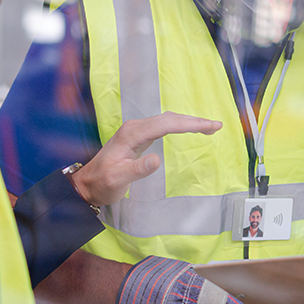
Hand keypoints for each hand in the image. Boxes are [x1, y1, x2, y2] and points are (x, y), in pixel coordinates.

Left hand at [72, 111, 221, 205]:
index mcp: (131, 134)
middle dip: (194, 120)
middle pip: (169, 118)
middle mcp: (135, 127)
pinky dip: (180, 125)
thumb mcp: (118, 179)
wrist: (87, 184)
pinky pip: (163, 125)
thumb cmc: (102, 183)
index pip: (165, 124)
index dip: (189, 124)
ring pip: (167, 120)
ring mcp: (136, 130)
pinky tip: (189, 128)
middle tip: (216, 126)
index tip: (210, 126)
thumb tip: (157, 160)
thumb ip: (137, 169)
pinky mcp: (139, 136)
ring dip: (189, 121)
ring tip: (209, 126)